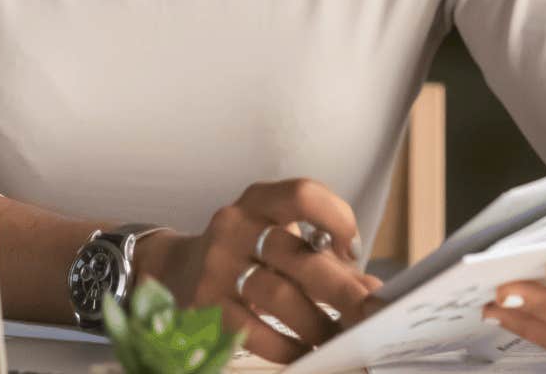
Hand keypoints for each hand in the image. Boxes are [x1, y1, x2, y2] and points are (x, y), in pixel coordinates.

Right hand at [138, 178, 385, 364]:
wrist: (175, 269)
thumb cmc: (245, 252)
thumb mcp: (276, 237)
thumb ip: (322, 256)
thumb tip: (369, 288)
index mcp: (258, 201)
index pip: (302, 195)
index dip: (336, 219)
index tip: (352, 250)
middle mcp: (234, 226)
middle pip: (296, 255)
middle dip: (341, 289)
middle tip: (369, 312)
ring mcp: (216, 267)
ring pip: (278, 297)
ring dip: (317, 323)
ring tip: (340, 338)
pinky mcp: (206, 305)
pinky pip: (254, 331)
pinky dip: (287, 346)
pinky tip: (305, 351)